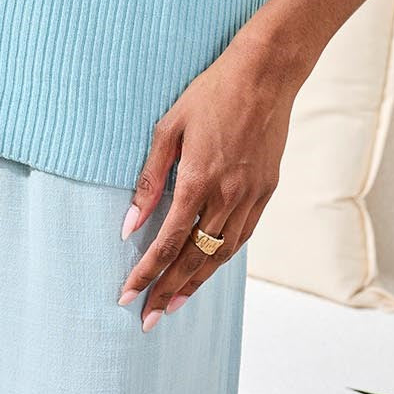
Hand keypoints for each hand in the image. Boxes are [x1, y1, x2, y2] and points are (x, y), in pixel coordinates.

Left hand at [116, 27, 298, 330]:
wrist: (265, 75)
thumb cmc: (211, 94)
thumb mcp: (169, 128)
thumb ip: (150, 178)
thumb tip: (130, 223)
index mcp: (198, 180)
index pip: (167, 241)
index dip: (146, 272)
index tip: (127, 294)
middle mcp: (227, 196)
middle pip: (194, 259)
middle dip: (168, 291)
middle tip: (147, 318)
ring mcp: (251, 196)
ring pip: (221, 255)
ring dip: (197, 283)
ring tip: (174, 304)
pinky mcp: (266, 191)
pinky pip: (242, 236)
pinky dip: (223, 258)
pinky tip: (209, 268)